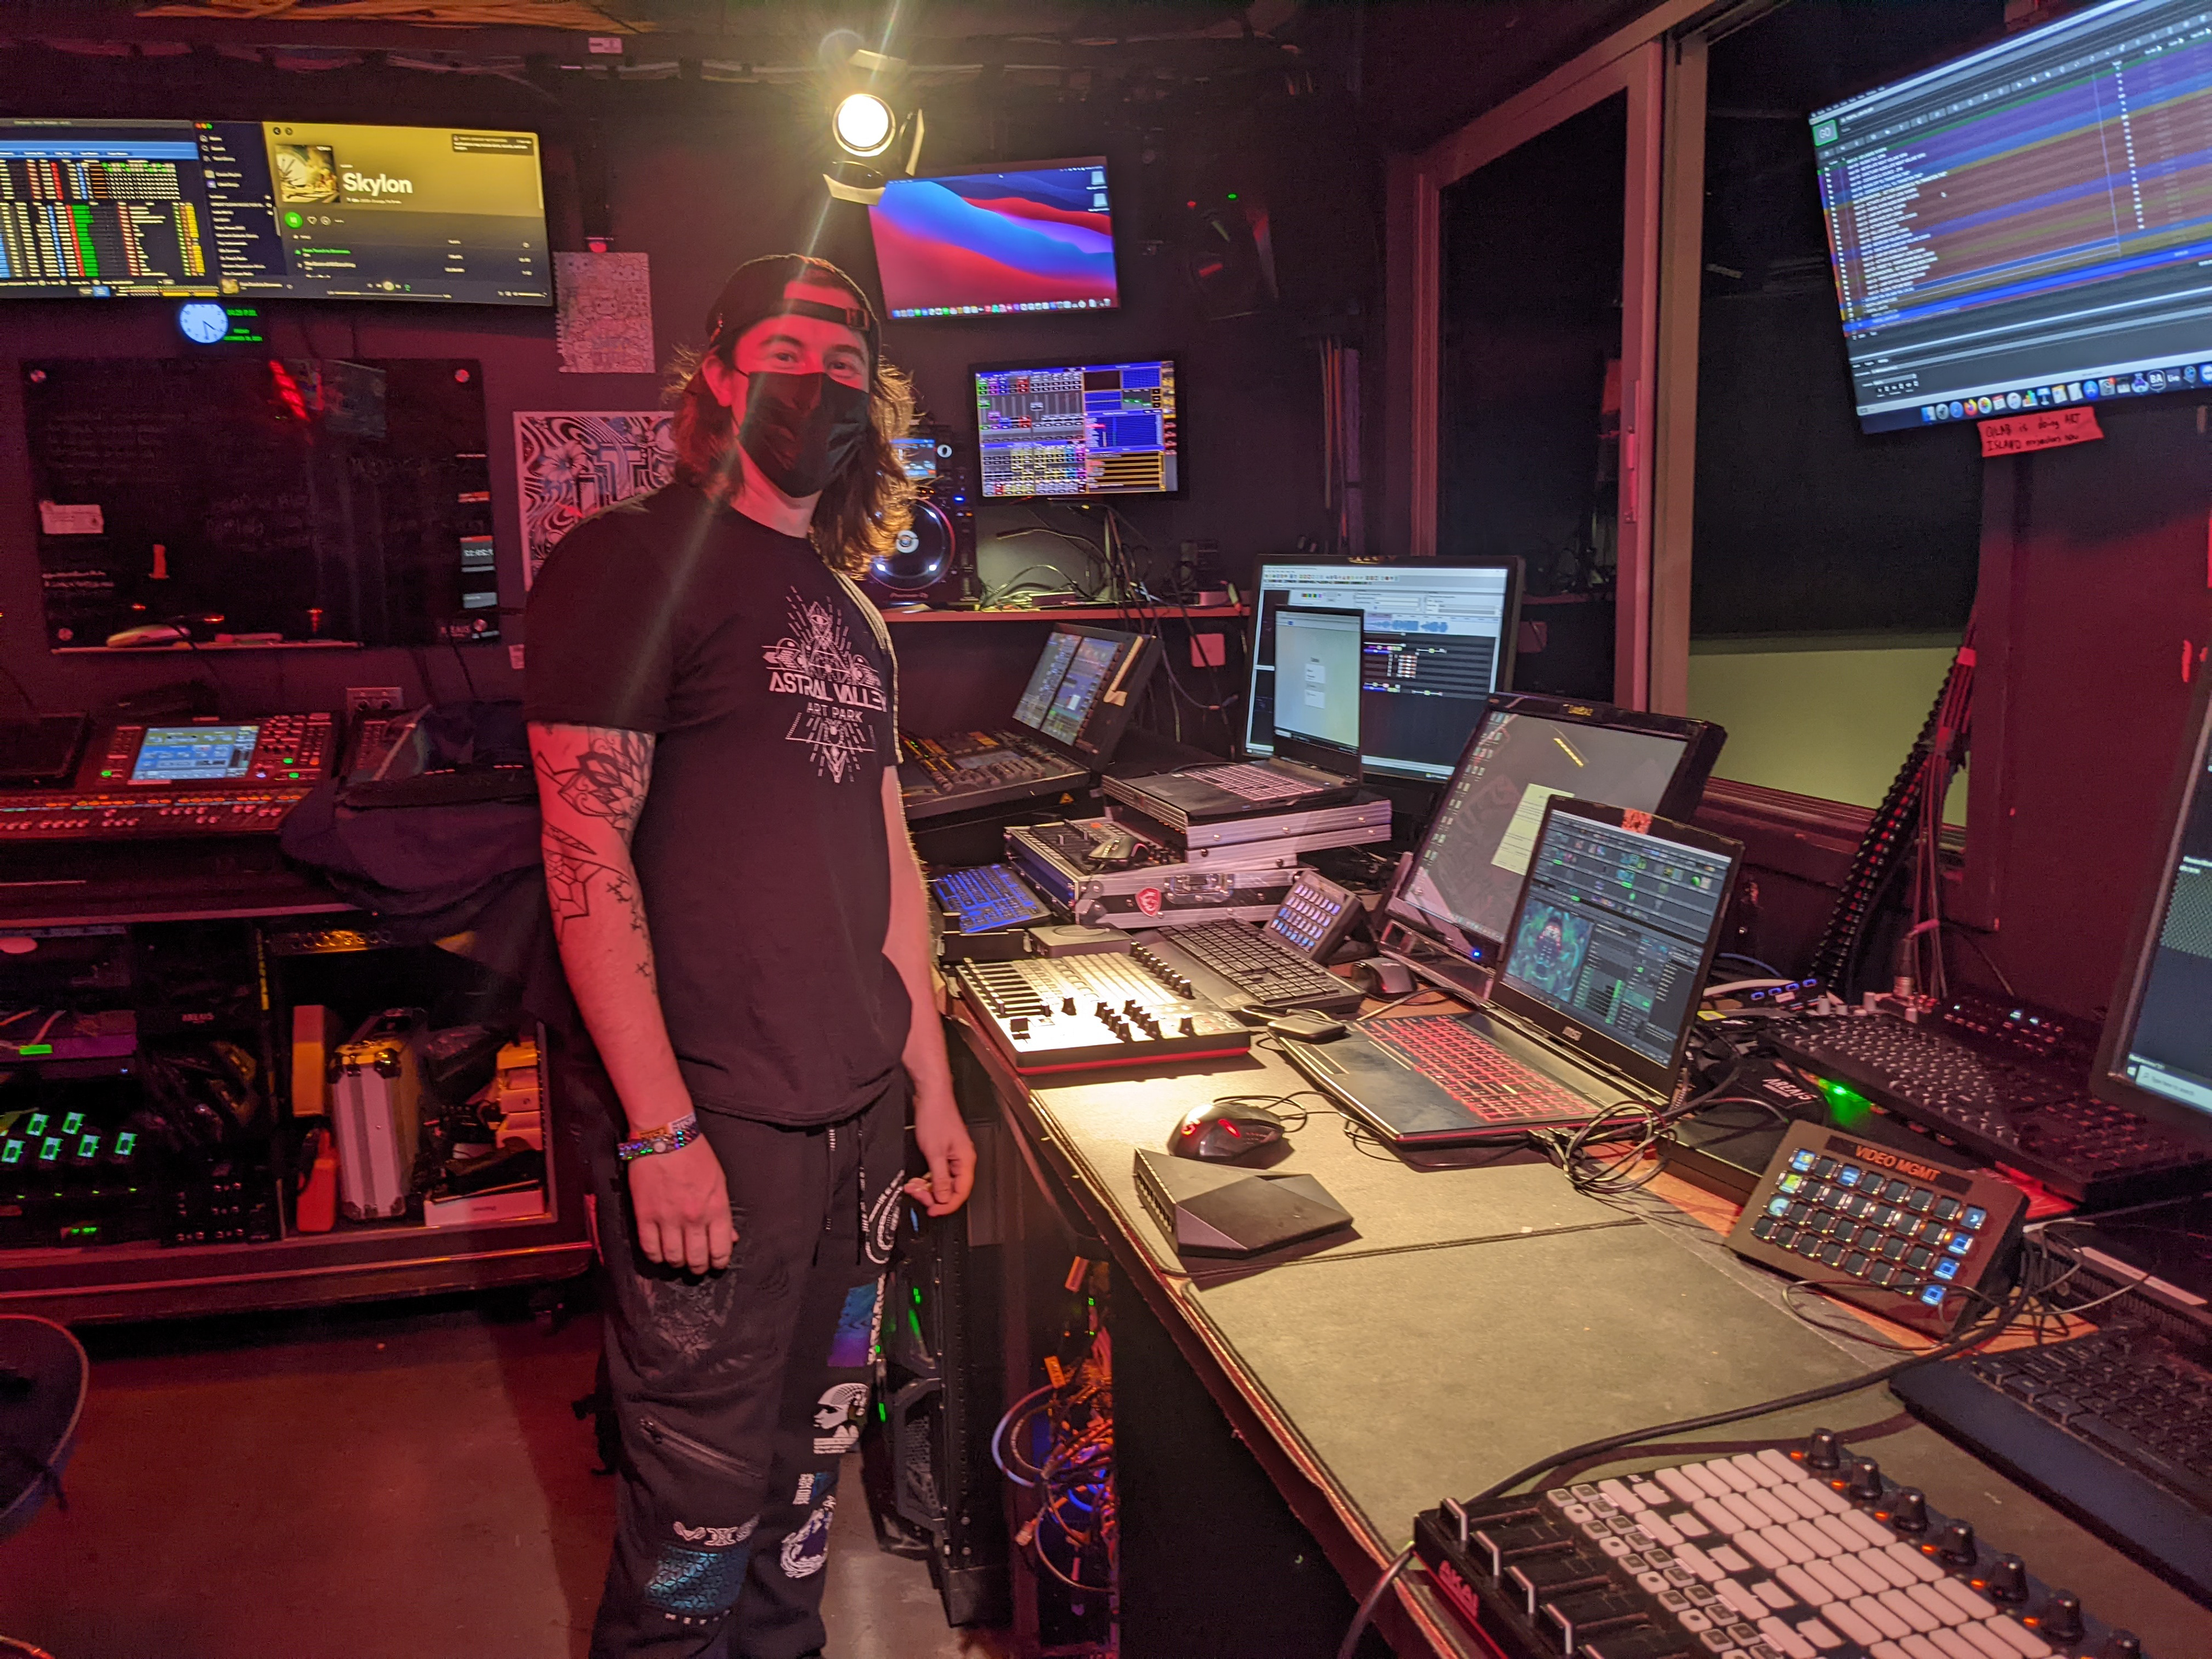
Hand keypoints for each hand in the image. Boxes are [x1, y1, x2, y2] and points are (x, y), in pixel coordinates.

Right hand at [625, 1138, 734, 1272]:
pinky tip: (660, 1252)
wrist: (665, 1136)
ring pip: (673, 1258)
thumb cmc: (696, 1155)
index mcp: (716, 1209)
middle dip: (698, 1267)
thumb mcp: (719, 1181)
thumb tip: (730, 1238)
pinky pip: (650, 1248)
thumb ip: (724, 1213)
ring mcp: (668, 1218)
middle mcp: (694, 1218)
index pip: (720, 1251)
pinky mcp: (645, 1215)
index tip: (715, 1264)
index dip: (718, 1263)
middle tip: (696, 1265)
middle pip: (696, 1260)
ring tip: (678, 1259)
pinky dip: (656, 1256)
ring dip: (677, 1263)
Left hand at [904, 1088, 974, 1216]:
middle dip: (933, 1196)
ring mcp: (952, 1156)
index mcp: (965, 1161)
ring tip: (913, 1186)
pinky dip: (926, 1178)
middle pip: (952, 1189)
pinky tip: (917, 1179)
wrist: (930, 1096)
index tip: (932, 1211)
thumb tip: (943, 1198)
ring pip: (943, 1182)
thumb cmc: (936, 1116)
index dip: (946, 1206)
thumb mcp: (935, 1152)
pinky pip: (937, 1173)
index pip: (961, 1193)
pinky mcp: (943, 1152)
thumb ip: (940, 1178)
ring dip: (927, 1187)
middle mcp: (962, 1160)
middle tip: (918, 1195)